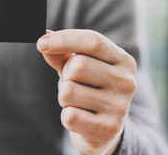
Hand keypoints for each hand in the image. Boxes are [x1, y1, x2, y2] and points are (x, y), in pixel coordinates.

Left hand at [37, 29, 135, 154]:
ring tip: (78, 101)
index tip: (41, 43)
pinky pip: (69, 116)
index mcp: (123, 60)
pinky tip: (81, 117)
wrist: (104, 130)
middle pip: (78, 65)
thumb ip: (61, 53)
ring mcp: (120, 107)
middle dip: (66, 74)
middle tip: (73, 82)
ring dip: (64, 97)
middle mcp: (126, 82)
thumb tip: (43, 38)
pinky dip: (67, 116)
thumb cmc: (88, 89)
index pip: (92, 41)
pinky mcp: (108, 128)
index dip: (64, 39)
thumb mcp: (77, 67)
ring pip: (69, 91)